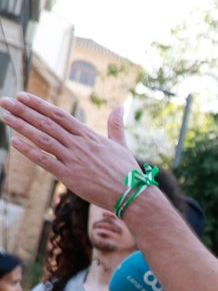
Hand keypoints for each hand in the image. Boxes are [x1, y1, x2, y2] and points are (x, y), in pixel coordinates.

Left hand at [1, 94, 137, 210]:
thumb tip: (120, 106)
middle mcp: (79, 145)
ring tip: (5, 117)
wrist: (132, 194)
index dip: (39, 105)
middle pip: (46, 123)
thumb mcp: (121, 144)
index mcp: (90, 136)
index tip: (23, 96)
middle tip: (5, 101)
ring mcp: (73, 159)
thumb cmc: (127, 171)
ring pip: (43, 139)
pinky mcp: (70, 176)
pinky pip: (44, 161)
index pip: (59, 115)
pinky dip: (28, 151)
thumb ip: (116, 125)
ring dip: (22, 126)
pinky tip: (15, 142)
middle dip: (24, 111)